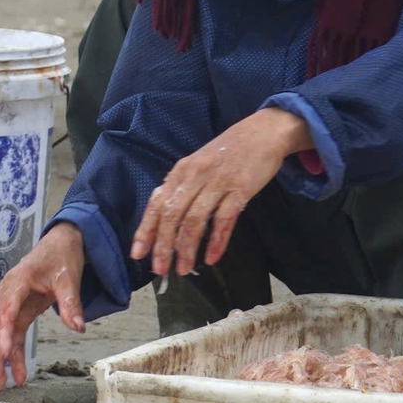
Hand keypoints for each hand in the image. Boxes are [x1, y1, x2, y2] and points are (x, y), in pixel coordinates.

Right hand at [0, 221, 87, 389]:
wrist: (60, 243)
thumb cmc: (61, 256)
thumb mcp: (68, 278)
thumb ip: (70, 304)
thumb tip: (78, 328)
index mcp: (16, 282)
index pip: (5, 309)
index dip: (2, 331)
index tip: (4, 352)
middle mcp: (6, 294)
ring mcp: (10, 304)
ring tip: (3, 383)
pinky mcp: (18, 312)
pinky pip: (10, 335)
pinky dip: (11, 354)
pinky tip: (17, 373)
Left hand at [132, 108, 311, 279]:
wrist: (264, 132)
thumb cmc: (229, 151)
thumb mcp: (198, 164)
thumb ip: (183, 187)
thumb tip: (166, 216)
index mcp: (181, 171)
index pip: (156, 204)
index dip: (145, 230)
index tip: (138, 254)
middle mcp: (194, 176)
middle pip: (172, 215)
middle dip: (163, 245)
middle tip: (160, 269)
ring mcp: (218, 182)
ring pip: (195, 220)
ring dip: (187, 248)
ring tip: (183, 268)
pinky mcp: (240, 189)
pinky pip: (224, 219)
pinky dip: (217, 241)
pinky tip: (212, 258)